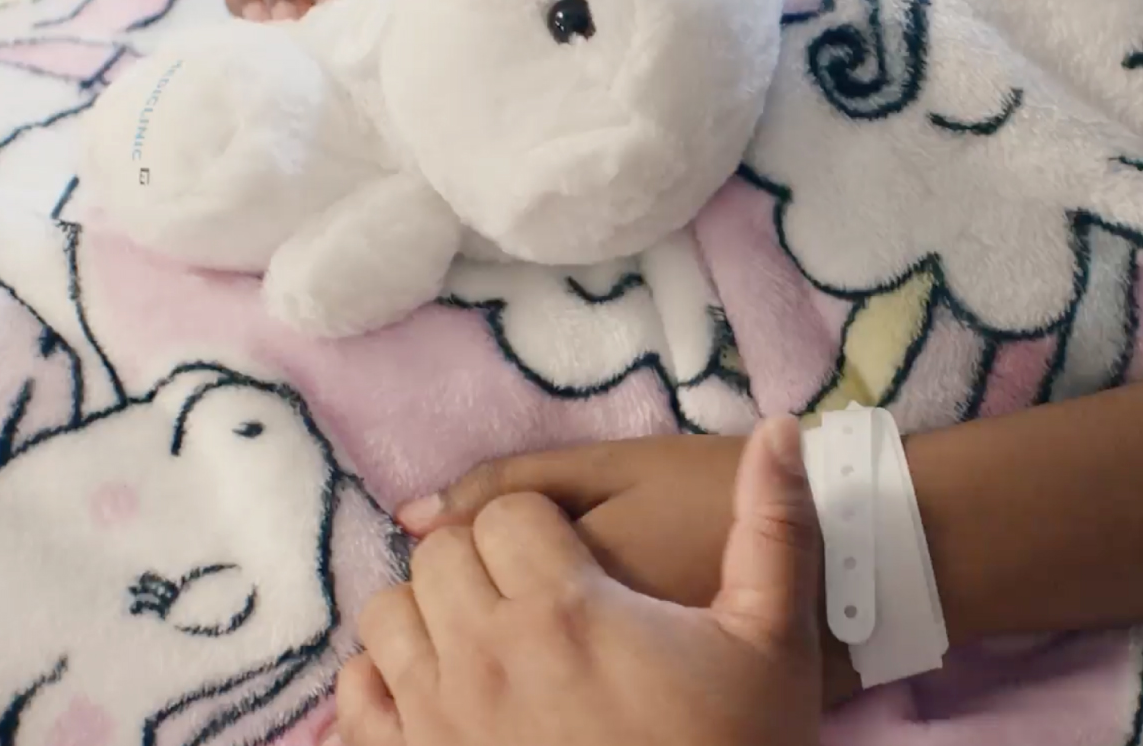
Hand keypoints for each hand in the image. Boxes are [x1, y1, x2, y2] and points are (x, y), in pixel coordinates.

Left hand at [396, 432, 863, 704]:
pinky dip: (386, 684)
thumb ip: (773, 526)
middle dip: (486, 560)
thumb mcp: (772, 635)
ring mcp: (441, 723)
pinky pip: (359, 702)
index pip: (507, 512)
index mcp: (566, 610)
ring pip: (389, 617)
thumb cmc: (737, 742)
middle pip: (443, 555)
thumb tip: (783, 428)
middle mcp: (487, 659)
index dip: (542, 524)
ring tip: (491, 639)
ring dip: (434, 615)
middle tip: (539, 593)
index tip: (573, 555)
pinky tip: (441, 690)